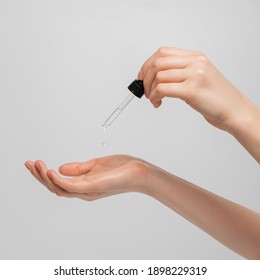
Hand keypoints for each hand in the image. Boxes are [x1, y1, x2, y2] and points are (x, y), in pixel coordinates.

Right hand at [24, 155, 149, 200]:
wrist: (140, 172)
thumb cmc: (122, 169)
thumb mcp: (96, 165)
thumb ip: (79, 169)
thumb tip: (60, 168)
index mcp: (84, 185)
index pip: (59, 183)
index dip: (44, 175)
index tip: (34, 162)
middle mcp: (83, 191)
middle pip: (55, 188)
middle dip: (40, 176)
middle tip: (29, 163)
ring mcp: (88, 190)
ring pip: (60, 189)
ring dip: (45, 177)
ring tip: (36, 164)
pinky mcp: (94, 186)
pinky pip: (72, 186)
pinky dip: (59, 180)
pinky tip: (50, 170)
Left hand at [138, 47, 256, 131]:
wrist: (233, 110)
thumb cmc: (215, 97)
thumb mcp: (199, 77)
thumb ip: (181, 72)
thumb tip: (156, 77)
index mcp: (195, 57)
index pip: (163, 52)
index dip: (147, 64)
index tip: (142, 76)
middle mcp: (195, 63)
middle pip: (158, 63)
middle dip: (145, 78)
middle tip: (145, 91)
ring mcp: (194, 75)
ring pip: (159, 76)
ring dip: (150, 89)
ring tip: (153, 99)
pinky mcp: (192, 90)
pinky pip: (163, 89)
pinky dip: (155, 96)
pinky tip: (157, 102)